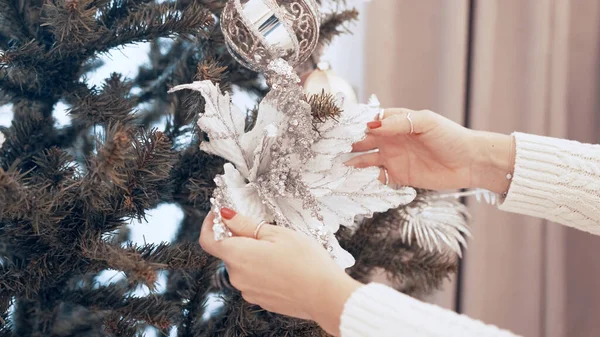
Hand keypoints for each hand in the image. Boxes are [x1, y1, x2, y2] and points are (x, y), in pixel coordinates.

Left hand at [199, 208, 362, 335]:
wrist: (326, 296)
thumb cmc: (306, 262)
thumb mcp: (277, 234)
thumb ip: (245, 224)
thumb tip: (225, 214)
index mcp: (238, 256)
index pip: (208, 239)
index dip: (210, 223)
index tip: (219, 213)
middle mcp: (237, 277)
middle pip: (228, 251)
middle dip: (239, 238)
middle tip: (263, 230)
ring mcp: (248, 291)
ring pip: (242, 266)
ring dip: (252, 254)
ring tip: (280, 250)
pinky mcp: (260, 300)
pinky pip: (253, 279)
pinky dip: (261, 269)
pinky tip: (283, 266)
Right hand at [346, 108, 513, 193]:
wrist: (470, 162)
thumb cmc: (450, 136)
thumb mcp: (426, 122)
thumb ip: (398, 123)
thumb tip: (372, 126)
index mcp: (395, 122)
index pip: (368, 121)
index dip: (352, 123)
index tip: (334, 127)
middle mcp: (390, 139)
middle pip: (362, 141)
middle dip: (345, 143)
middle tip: (326, 149)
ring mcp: (393, 158)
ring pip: (365, 160)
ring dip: (351, 162)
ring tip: (334, 166)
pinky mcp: (398, 177)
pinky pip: (377, 178)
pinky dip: (364, 180)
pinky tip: (352, 181)